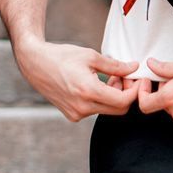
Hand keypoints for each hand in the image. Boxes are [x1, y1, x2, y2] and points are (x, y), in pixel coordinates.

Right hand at [16, 38, 139, 121]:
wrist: (36, 65)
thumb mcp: (91, 56)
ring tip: (109, 76)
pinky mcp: (72, 116)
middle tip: (124, 76)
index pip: (122, 101)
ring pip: (106, 110)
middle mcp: (82, 108)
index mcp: (88, 91)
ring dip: (113, 96)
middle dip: (125, 94)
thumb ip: (115, 65)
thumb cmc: (62, 56)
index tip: (137, 79)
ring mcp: (76, 114)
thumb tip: (134, 68)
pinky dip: (101, 100)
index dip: (134, 91)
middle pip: (118, 110)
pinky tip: (96, 84)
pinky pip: (95, 110)